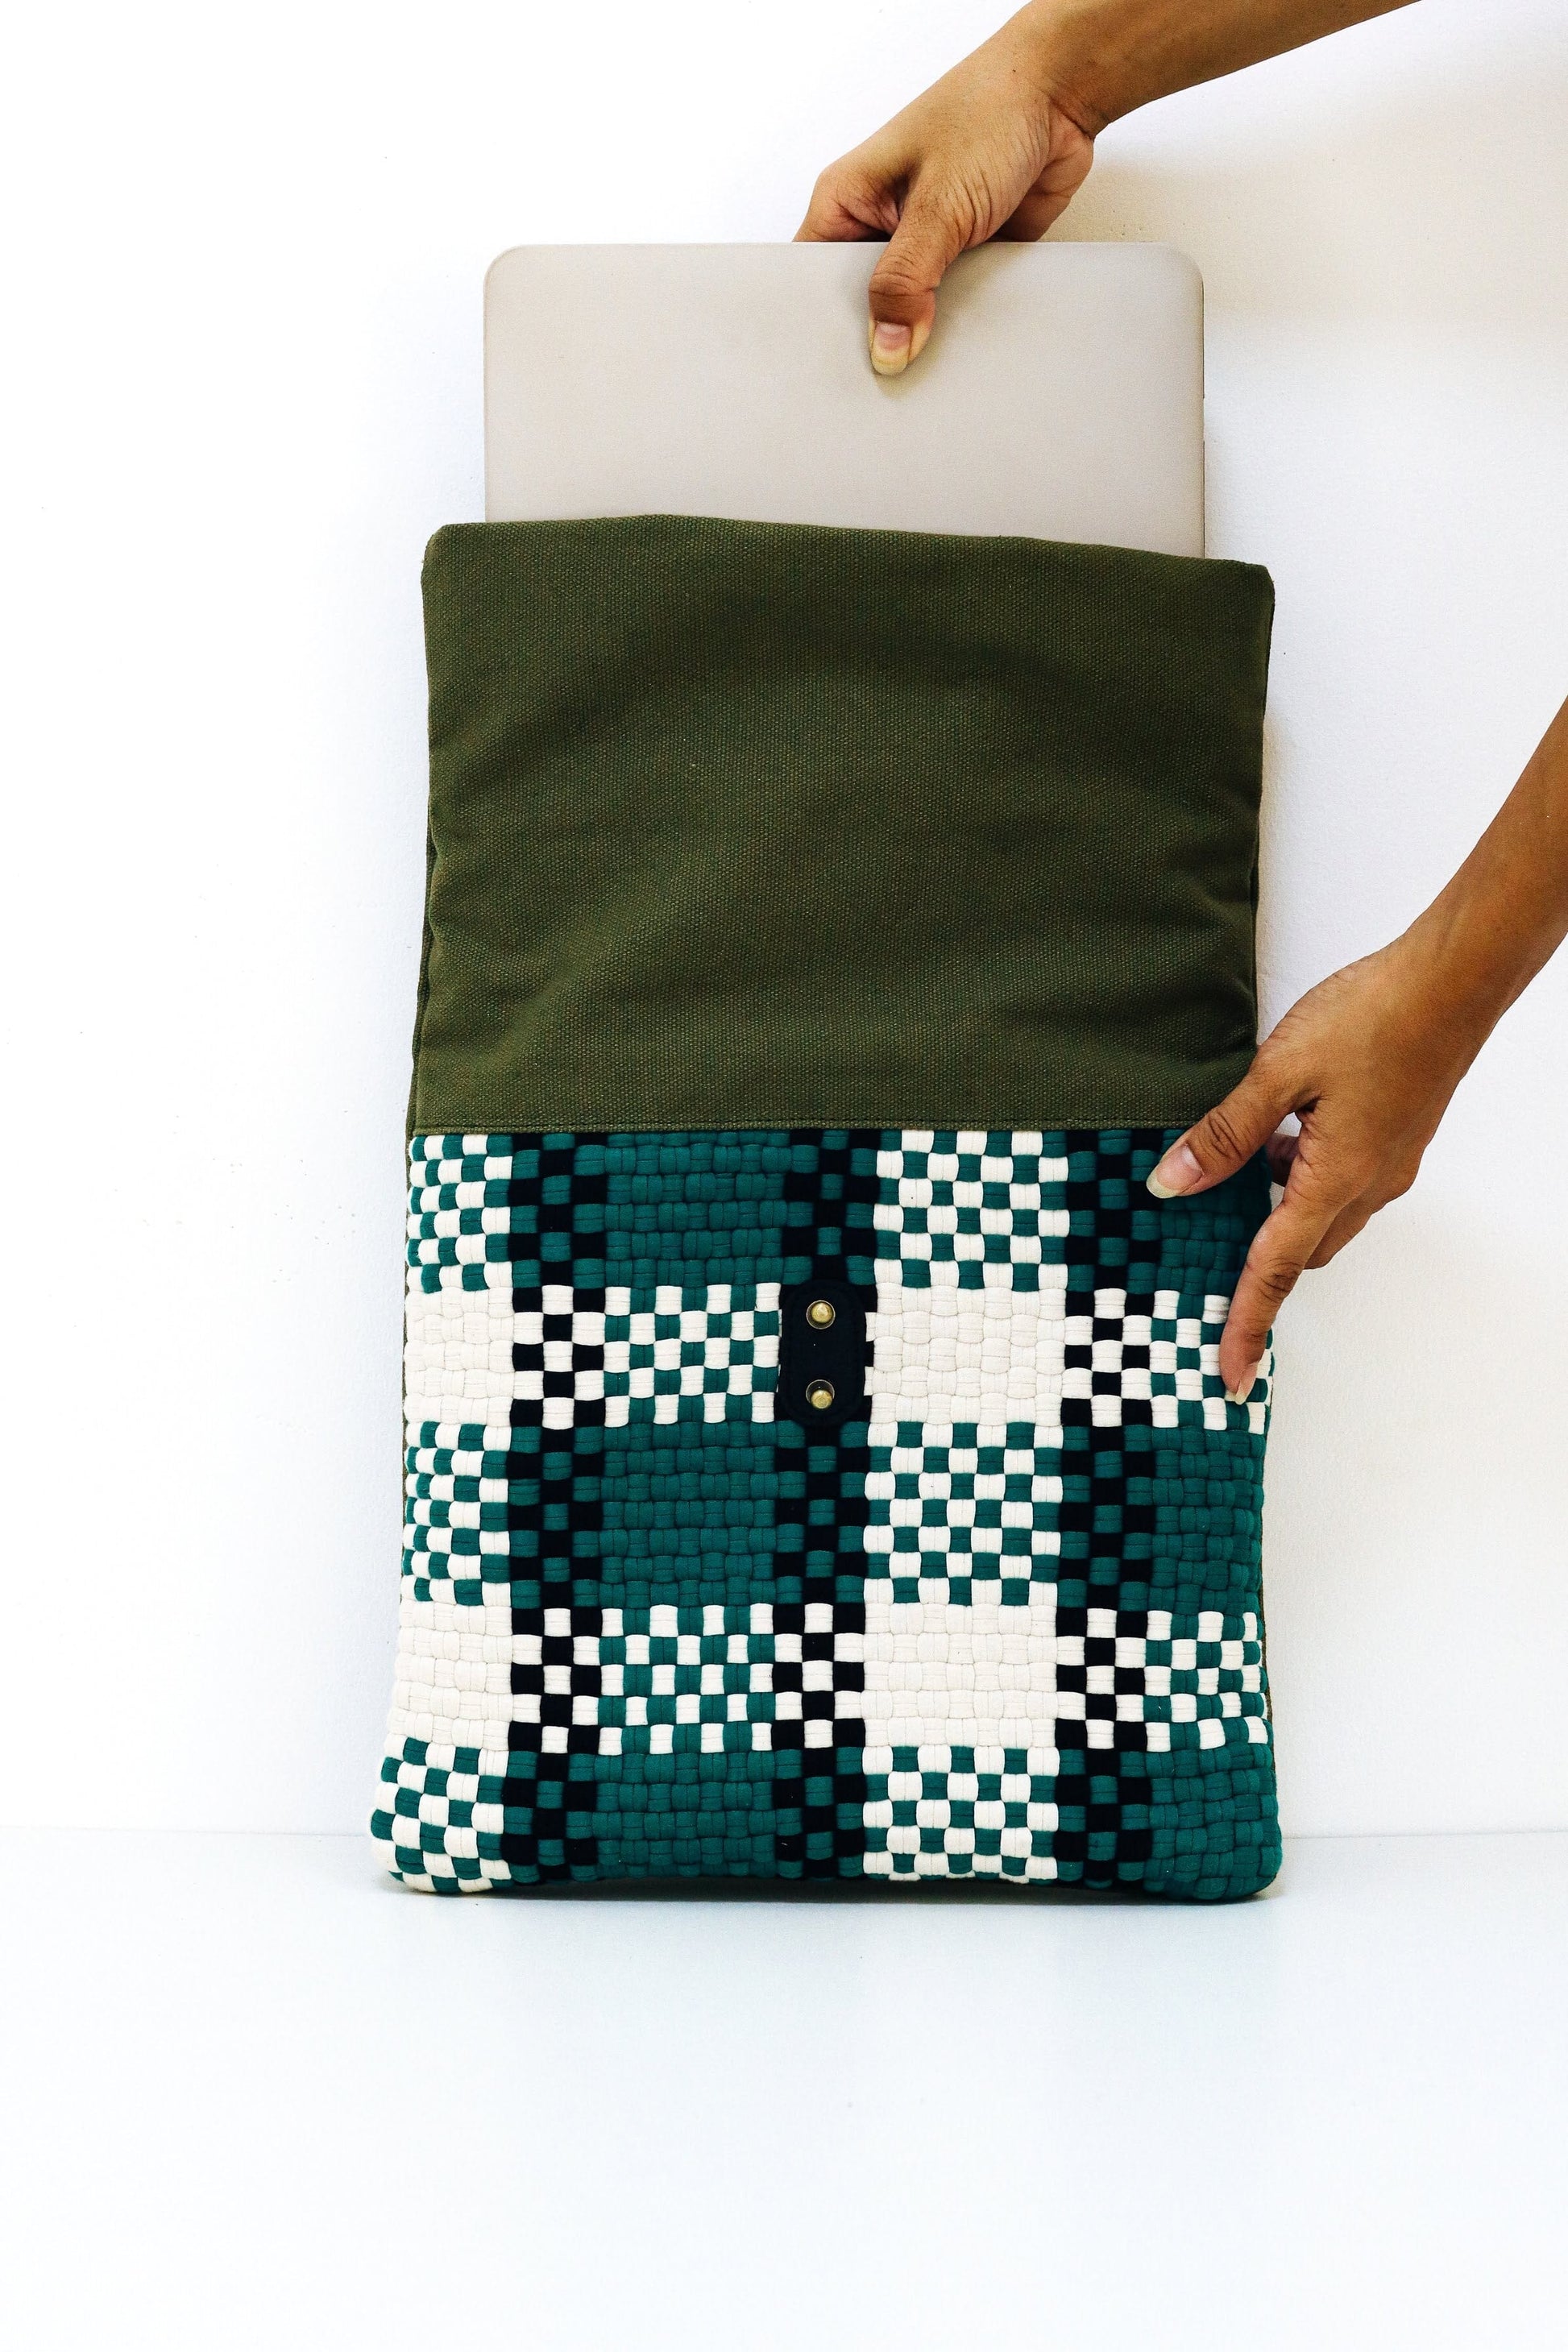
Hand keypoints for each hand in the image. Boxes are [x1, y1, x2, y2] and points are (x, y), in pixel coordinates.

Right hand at [795, 6, 1096, 375]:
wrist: (1061, 96)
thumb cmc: (989, 111)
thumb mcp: (936, 206)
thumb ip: (906, 282)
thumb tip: (886, 349)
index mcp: (848, 201)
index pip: (812, 279)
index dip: (822, 326)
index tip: (839, 370)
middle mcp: (882, 224)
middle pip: (864, 304)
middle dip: (879, 335)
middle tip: (891, 372)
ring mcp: (926, 243)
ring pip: (912, 311)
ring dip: (928, 332)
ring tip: (933, 360)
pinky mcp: (967, 256)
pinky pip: (957, 307)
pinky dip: (966, 323)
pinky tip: (971, 340)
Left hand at [1146, 931, 1489, 1395]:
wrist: (1453, 981)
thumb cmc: (1375, 1015)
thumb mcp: (1277, 1072)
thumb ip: (1223, 1133)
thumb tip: (1171, 1182)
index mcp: (1336, 1180)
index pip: (1277, 1272)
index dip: (1246, 1325)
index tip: (1229, 1374)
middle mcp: (1370, 1185)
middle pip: (1303, 1251)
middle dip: (1261, 1271)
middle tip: (1210, 1277)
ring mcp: (1389, 1163)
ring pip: (1323, 1214)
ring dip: (1281, 1213)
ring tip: (1230, 1184)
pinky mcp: (1396, 1137)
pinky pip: (1342, 1181)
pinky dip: (1302, 1177)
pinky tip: (1275, 1137)